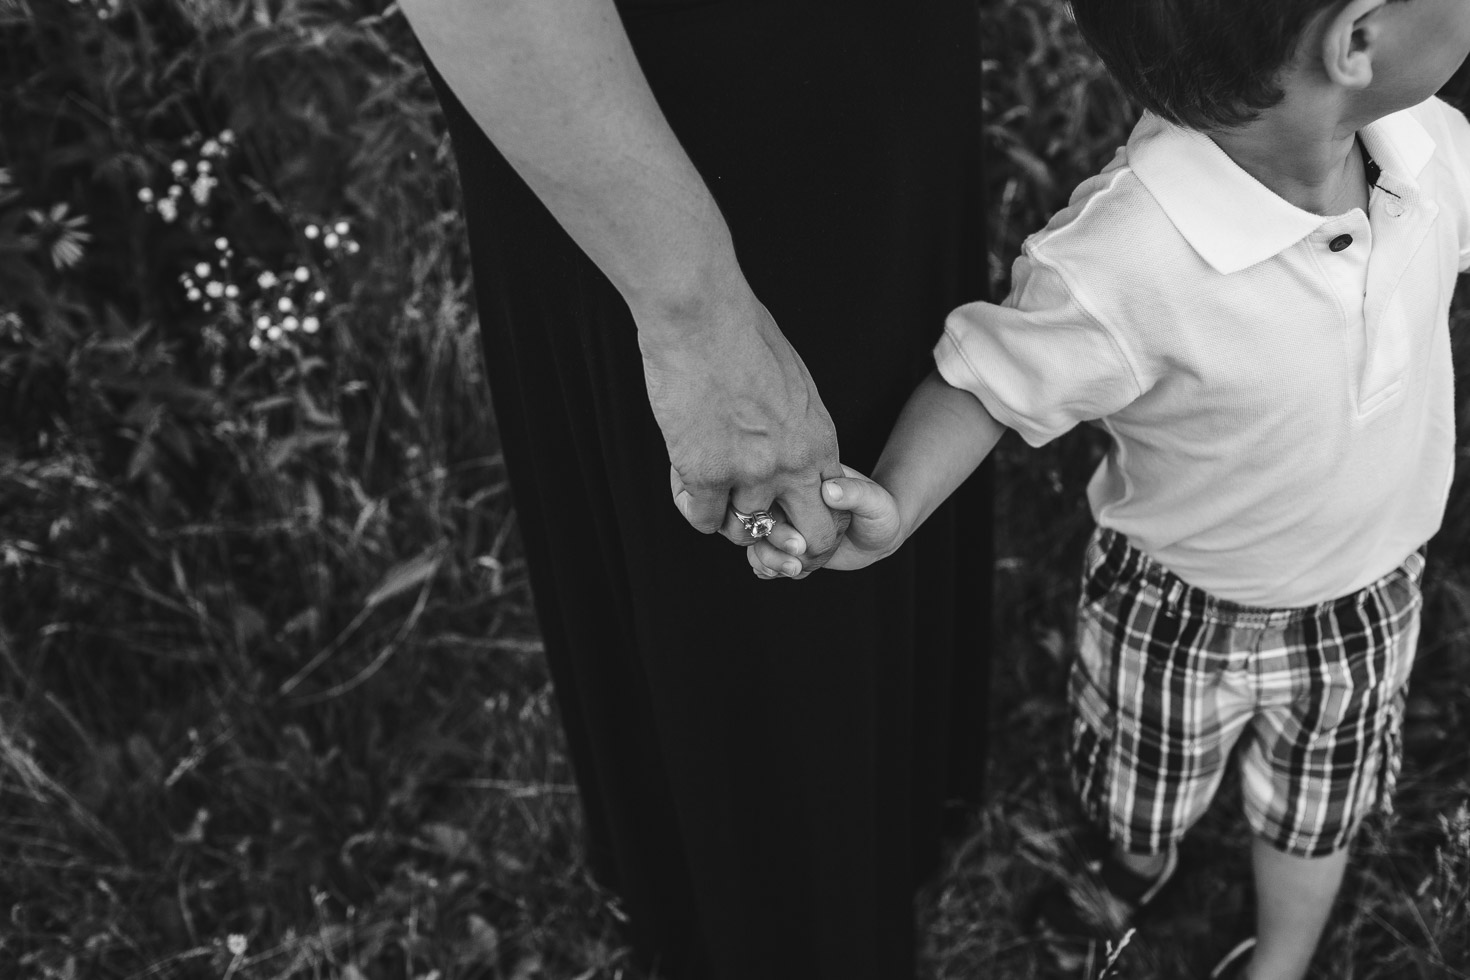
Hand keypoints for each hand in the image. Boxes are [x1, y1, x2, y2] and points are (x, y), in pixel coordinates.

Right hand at [639, 289, 849, 560]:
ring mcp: (749, 475)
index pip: (835, 508)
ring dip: (725, 514)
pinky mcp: (704, 474)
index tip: (785, 505)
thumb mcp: (793, 383)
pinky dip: (692, 505)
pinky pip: (702, 519)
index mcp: (820, 441)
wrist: (702, 315)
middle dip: (786, 539)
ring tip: (708, 482)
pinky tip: (686, 477)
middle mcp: (792, 466)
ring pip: (745, 531)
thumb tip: (787, 443)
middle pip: (809, 538)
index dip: (810, 514)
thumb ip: (796, 427)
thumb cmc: (743, 332)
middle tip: (756, 519)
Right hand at [746, 465, 904, 578]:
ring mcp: (785, 524)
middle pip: (758, 524)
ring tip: (794, 571)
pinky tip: (786, 572)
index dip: (778, 526)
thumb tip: (830, 490)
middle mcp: (788, 502)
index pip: (774, 499)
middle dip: (771, 550)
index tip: (799, 544)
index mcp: (803, 482)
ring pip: (757, 543)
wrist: (880, 533)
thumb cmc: (880, 510)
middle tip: (796, 564)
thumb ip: (854, 493)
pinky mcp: (786, 546)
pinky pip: (763, 558)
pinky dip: (768, 569)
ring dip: (768, 562)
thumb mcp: (874, 501)